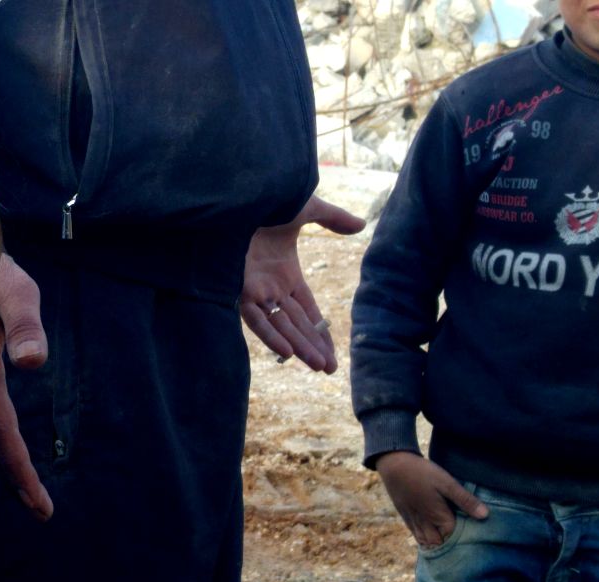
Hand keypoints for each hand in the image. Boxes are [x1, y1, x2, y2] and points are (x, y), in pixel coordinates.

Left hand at [239, 194, 365, 372]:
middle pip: (296, 324)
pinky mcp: (241, 287)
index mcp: (285, 273)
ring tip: (318, 366)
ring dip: (300, 345)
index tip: (333, 353)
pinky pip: (256, 317)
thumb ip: (332, 219)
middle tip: (330, 370)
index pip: (307, 311)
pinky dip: (271, 334)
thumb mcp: (305, 209)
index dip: (320, 331)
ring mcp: (256, 288)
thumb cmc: (265, 198)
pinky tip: (288, 351)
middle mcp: (271, 287)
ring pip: (280, 325)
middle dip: (313, 347)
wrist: (235, 193)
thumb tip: (363, 226)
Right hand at [376, 451, 488, 547]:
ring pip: (425, 541)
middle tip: (460, 541)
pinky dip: (423, 539)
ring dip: (435, 544)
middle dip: (448, 545)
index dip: (462, 540)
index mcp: (437, 517)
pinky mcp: (405, 515)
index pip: (453, 538)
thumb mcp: (447, 483)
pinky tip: (429, 535)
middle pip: (438, 544)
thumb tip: (485, 516)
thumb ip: (465, 500)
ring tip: (446, 542)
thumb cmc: (422, 473)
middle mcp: (425, 522)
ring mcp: (413, 520)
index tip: (473, 538)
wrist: (393, 465)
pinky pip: (415, 534)